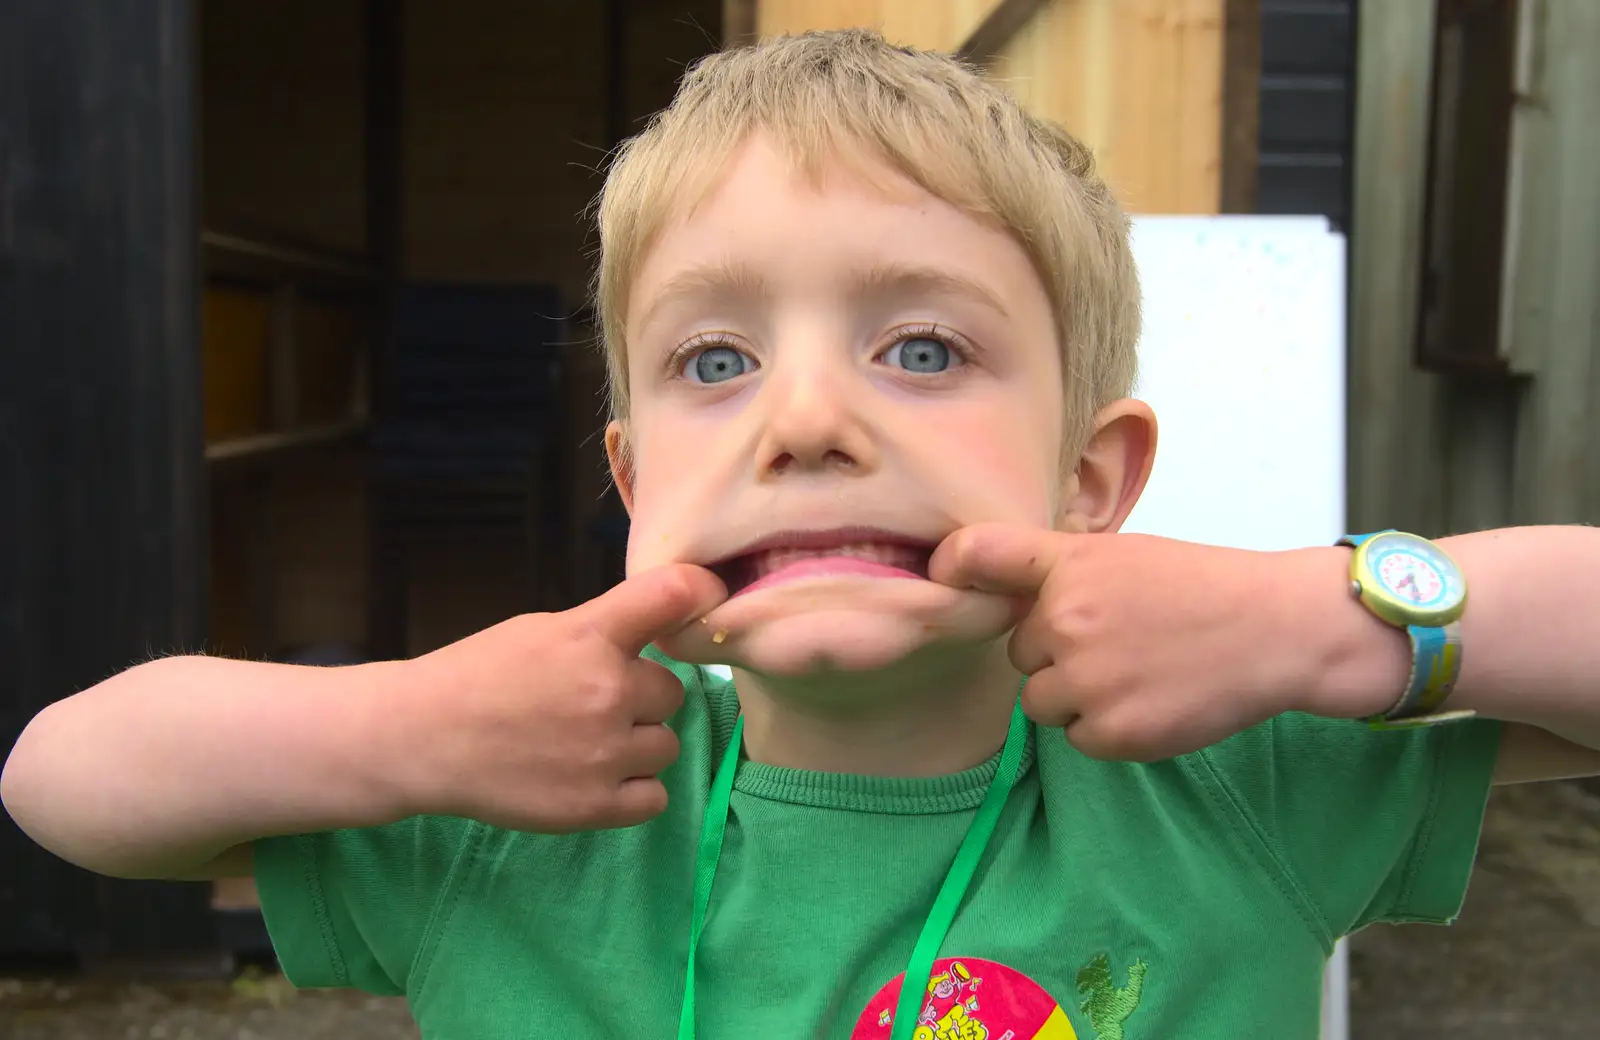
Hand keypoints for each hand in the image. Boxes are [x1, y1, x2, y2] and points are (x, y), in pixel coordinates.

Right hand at [398, 564, 726, 831]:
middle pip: (671, 693)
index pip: (673, 594)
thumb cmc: (479, 675)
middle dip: (641, 697)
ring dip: (637, 744)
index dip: (699, 592)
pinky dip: (633, 789)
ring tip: (588, 743)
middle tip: (593, 703)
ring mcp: (605, 753)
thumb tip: (664, 623)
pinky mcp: (596, 806)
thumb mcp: (542, 629)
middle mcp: (608, 691)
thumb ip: (603, 630)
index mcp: (590, 635)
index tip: (707, 597)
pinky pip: (654, 797)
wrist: (422, 739)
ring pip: (665, 746)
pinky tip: (597, 777)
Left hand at [930, 524, 1323, 760]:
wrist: (1277, 630)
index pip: (983, 554)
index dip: (953, 565)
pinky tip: (1151, 701)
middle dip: (1057, 655)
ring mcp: (1087, 679)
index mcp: (1071, 565)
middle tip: (1120, 643)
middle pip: (1021, 654)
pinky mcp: (1112, 731)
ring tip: (1137, 674)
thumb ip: (1061, 573)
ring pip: (1041, 703)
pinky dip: (1107, 729)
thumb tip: (995, 590)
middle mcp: (1067, 619)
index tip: (941, 574)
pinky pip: (1077, 739)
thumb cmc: (1202, 588)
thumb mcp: (1126, 556)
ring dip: (1076, 698)